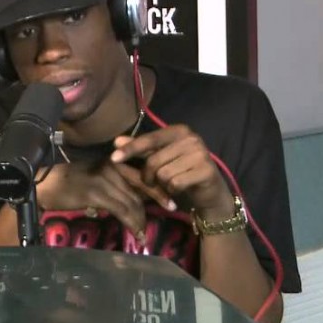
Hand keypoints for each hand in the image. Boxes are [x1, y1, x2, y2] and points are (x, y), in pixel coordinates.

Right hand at [36, 160, 174, 238]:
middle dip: (157, 200)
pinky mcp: (96, 193)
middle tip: (170, 211)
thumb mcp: (94, 177)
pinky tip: (136, 233)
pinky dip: (132, 223)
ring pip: (132, 202)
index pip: (142, 173)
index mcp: (112, 161)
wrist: (45, 186)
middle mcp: (110, 166)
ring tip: (144, 232)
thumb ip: (113, 184)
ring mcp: (104, 179)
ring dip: (141, 219)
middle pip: (141, 186)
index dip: (158, 187)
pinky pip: (121, 210)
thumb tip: (130, 201)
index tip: (171, 199)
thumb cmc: (67, 183)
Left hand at [111, 125, 234, 218]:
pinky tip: (180, 189)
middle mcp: (191, 138)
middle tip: (154, 182)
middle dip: (148, 176)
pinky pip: (175, 183)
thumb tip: (117, 141)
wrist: (209, 191)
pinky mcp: (206, 170)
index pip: (149, 139)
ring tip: (171, 184)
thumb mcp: (160, 158)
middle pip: (154, 160)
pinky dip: (173, 190)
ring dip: (162, 184)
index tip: (113, 159)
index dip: (130, 149)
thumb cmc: (182, 171)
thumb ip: (140, 149)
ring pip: (163, 173)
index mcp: (179, 131)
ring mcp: (201, 153)